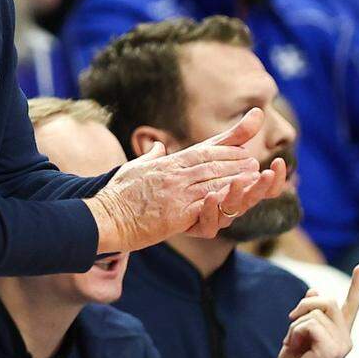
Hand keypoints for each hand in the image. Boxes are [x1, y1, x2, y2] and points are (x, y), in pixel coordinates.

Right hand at [85, 108, 284, 251]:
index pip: (201, 149)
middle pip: (211, 163)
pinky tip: (237, 197)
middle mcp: (173, 174)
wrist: (104, 218)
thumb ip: (150, 156)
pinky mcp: (176, 213)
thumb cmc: (116, 196)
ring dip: (236, 177)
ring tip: (254, 175)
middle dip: (235, 160)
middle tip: (253, 160)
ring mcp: (175, 193)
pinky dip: (224, 199)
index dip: (225, 144)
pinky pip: (206, 205)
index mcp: (166, 163)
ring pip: (213, 181)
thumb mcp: (133, 168)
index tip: (243, 139)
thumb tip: (157, 146)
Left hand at [277, 264, 358, 357]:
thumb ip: (309, 313)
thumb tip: (313, 290)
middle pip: (329, 301)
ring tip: (293, 342)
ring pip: (316, 312)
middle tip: (290, 317)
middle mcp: (345, 339)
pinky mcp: (332, 350)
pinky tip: (294, 346)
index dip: (356, 285)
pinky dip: (294, 332)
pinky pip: (309, 324)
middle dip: (305, 304)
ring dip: (295, 324)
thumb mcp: (298, 332)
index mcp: (339, 333)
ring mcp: (341, 345)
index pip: (351, 305)